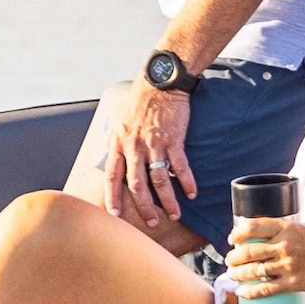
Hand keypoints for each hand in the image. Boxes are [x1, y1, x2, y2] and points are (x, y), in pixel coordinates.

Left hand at [103, 78, 196, 224]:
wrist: (160, 82)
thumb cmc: (139, 100)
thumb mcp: (119, 120)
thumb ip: (117, 141)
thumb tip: (113, 158)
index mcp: (119, 143)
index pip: (112, 176)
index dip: (113, 197)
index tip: (115, 214)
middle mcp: (134, 146)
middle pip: (137, 185)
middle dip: (144, 207)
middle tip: (151, 222)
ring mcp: (154, 143)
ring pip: (159, 180)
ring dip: (168, 200)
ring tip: (174, 214)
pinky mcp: (174, 139)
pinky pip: (180, 166)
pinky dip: (187, 181)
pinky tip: (192, 193)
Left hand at [225, 213, 304, 297]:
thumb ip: (286, 232)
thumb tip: (267, 238)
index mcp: (287, 228)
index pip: (253, 227)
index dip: (238, 233)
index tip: (232, 238)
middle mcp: (285, 245)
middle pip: (248, 251)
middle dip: (234, 257)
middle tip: (230, 261)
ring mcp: (288, 265)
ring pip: (253, 271)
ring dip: (238, 274)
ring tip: (233, 275)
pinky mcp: (294, 283)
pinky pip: (265, 289)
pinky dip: (250, 292)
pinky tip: (243, 292)